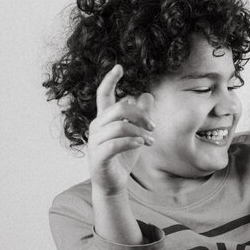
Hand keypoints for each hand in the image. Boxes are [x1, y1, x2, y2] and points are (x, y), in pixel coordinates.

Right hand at [87, 65, 154, 195]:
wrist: (113, 182)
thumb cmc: (122, 156)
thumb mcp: (136, 133)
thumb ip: (140, 115)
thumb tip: (147, 95)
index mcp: (104, 118)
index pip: (103, 94)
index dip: (110, 80)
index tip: (119, 67)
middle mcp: (96, 126)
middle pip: (119, 108)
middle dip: (141, 114)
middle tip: (154, 127)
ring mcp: (95, 141)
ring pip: (120, 126)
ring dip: (140, 131)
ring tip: (151, 141)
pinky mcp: (98, 156)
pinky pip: (115, 144)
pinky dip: (131, 141)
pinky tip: (141, 144)